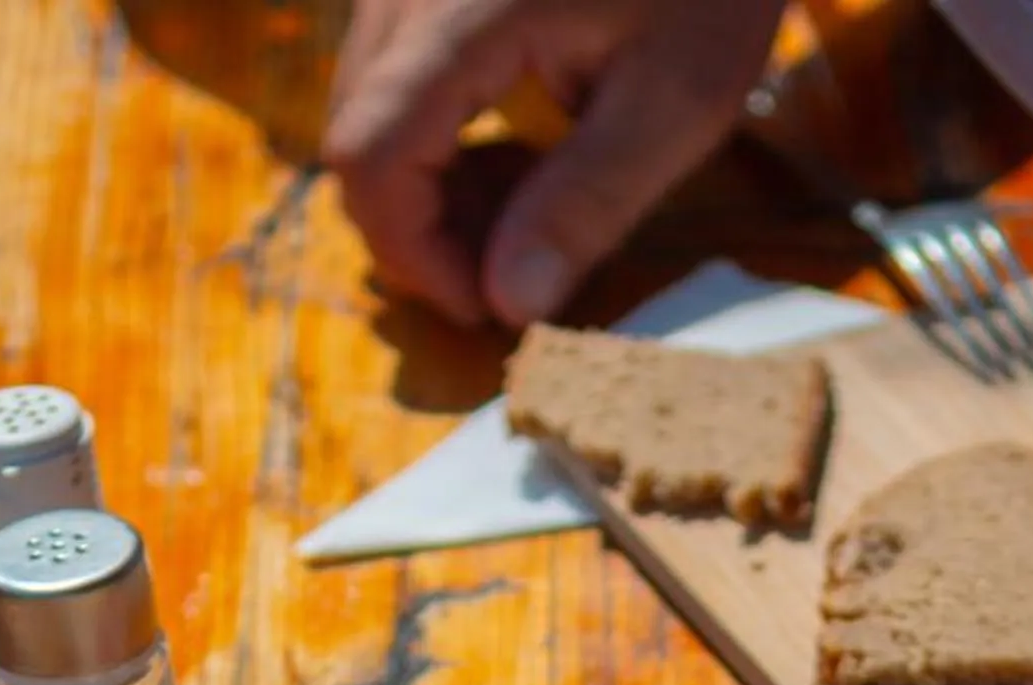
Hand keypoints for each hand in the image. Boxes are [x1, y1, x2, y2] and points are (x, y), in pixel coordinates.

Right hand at [326, 0, 788, 329]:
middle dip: (422, 230)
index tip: (491, 306)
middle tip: (517, 271)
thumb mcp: (677, 100)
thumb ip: (587, 204)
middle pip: (356, 136)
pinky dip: (439, 135)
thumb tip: (507, 304)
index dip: (417, 255)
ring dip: (430, 186)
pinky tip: (517, 148)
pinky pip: (395, 72)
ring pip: (368, 106)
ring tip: (530, 208)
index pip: (373, 155)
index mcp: (464, 9)